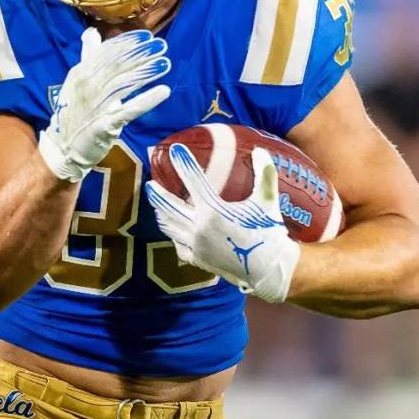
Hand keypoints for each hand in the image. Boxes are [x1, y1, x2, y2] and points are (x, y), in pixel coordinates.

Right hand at [37, 27, 170, 182]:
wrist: (63, 146)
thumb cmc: (75, 110)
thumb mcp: (78, 80)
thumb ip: (88, 56)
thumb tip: (92, 31)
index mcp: (81, 73)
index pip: (107, 53)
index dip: (127, 44)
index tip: (147, 36)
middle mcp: (87, 86)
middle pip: (117, 66)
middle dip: (140, 54)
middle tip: (161, 45)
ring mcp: (96, 106)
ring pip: (124, 85)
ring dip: (146, 73)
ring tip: (165, 62)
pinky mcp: (105, 124)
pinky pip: (128, 110)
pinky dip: (147, 100)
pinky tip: (163, 91)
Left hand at [145, 145, 300, 302]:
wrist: (268, 268)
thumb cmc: (268, 231)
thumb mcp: (267, 200)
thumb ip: (265, 174)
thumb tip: (260, 149)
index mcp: (214, 211)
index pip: (194, 181)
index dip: (184, 164)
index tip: (174, 151)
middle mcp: (199, 227)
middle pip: (170, 207)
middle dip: (158, 195)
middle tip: (150, 185)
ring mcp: (196, 245)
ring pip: (170, 227)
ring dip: (162, 214)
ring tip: (156, 206)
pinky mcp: (198, 259)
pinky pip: (179, 246)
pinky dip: (174, 236)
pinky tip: (173, 231)